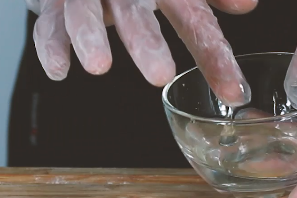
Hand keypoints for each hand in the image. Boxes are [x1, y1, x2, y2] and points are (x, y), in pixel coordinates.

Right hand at [25, 0, 256, 106]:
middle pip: (136, 11)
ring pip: (85, 10)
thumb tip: (247, 5)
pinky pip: (49, 21)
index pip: (194, 21)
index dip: (214, 56)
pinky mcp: (55, 2)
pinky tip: (58, 70)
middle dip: (146, 41)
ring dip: (90, 36)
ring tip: (98, 66)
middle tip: (159, 74)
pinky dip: (50, 44)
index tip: (232, 91)